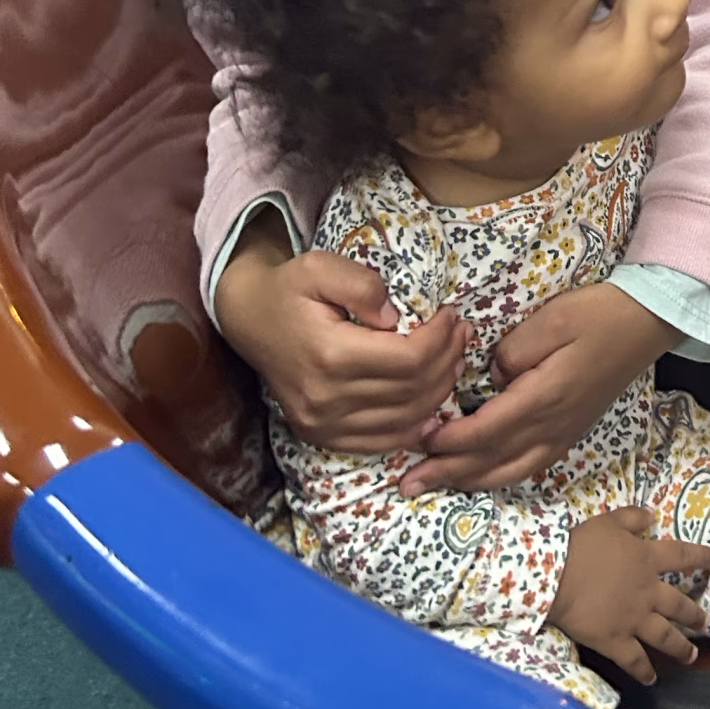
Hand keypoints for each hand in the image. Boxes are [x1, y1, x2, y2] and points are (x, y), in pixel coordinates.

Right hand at [216, 220, 466, 450]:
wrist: (249, 318)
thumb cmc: (290, 288)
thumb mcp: (320, 267)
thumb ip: (362, 286)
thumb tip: (397, 318)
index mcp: (330, 355)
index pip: (409, 360)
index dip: (440, 339)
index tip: (450, 315)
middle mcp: (326, 398)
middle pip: (412, 391)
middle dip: (447, 360)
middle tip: (461, 334)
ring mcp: (322, 423)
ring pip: (404, 419)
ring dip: (439, 391)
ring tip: (453, 359)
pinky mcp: (321, 435)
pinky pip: (381, 442)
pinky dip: (413, 427)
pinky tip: (432, 405)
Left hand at [400, 281, 672, 496]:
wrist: (646, 323)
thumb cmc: (598, 315)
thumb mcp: (551, 319)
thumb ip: (513, 351)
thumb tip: (490, 377)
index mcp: (545, 398)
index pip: (486, 431)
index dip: (449, 441)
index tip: (419, 438)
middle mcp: (553, 426)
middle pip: (492, 461)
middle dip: (447, 474)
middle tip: (406, 483)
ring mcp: (564, 433)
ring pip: (509, 471)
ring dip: (468, 481)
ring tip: (435, 485)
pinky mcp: (570, 431)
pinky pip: (528, 466)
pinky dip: (498, 477)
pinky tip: (481, 476)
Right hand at [548, 505, 709, 683]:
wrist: (557, 577)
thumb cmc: (582, 545)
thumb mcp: (609, 521)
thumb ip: (632, 518)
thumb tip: (652, 515)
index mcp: (647, 560)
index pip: (682, 556)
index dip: (701, 556)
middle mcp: (648, 592)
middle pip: (679, 605)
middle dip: (694, 615)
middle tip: (704, 623)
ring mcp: (634, 620)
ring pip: (665, 637)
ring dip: (681, 648)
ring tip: (691, 656)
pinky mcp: (616, 642)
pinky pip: (635, 660)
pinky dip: (644, 671)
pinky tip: (651, 679)